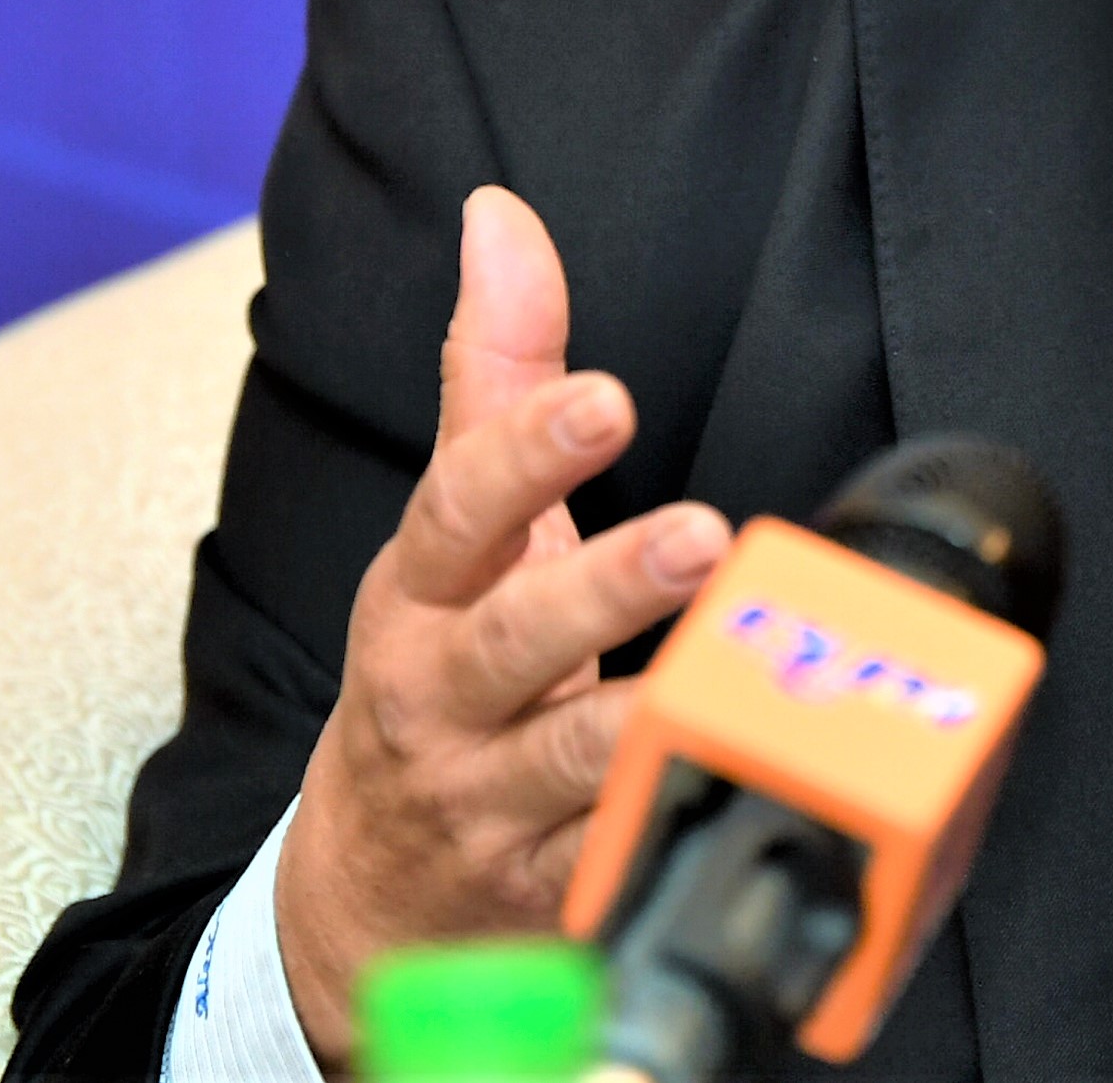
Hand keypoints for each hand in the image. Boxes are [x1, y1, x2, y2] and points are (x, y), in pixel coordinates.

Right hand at [272, 188, 733, 1068]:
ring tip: (738, 673)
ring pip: (570, 763)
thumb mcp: (455, 529)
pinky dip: (669, 838)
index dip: (525, 453)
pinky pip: (613, 867)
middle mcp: (441, 696)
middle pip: (513, 637)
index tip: (603, 396)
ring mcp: (489, 804)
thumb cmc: (437, 671)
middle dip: (605, 585)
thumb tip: (504, 216)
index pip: (459, 510)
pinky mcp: (546, 896)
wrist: (367, 895)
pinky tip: (745, 799)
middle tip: (705, 535)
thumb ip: (496, 374)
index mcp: (417, 594)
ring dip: (655, 717)